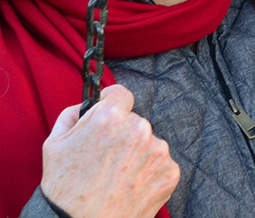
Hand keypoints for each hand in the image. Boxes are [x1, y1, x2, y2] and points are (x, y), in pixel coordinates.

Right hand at [41, 84, 179, 217]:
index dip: (112, 103)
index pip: (120, 94)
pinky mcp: (170, 173)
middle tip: (106, 160)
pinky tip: (129, 188)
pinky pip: (159, 165)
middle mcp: (139, 128)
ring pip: (148, 144)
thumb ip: (73, 115)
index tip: (109, 114)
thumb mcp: (54, 145)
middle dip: (122, 135)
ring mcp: (157, 151)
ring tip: (116, 179)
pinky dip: (148, 174)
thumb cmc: (63, 190)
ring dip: (137, 155)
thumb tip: (87, 104)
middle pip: (134, 122)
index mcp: (111, 117)